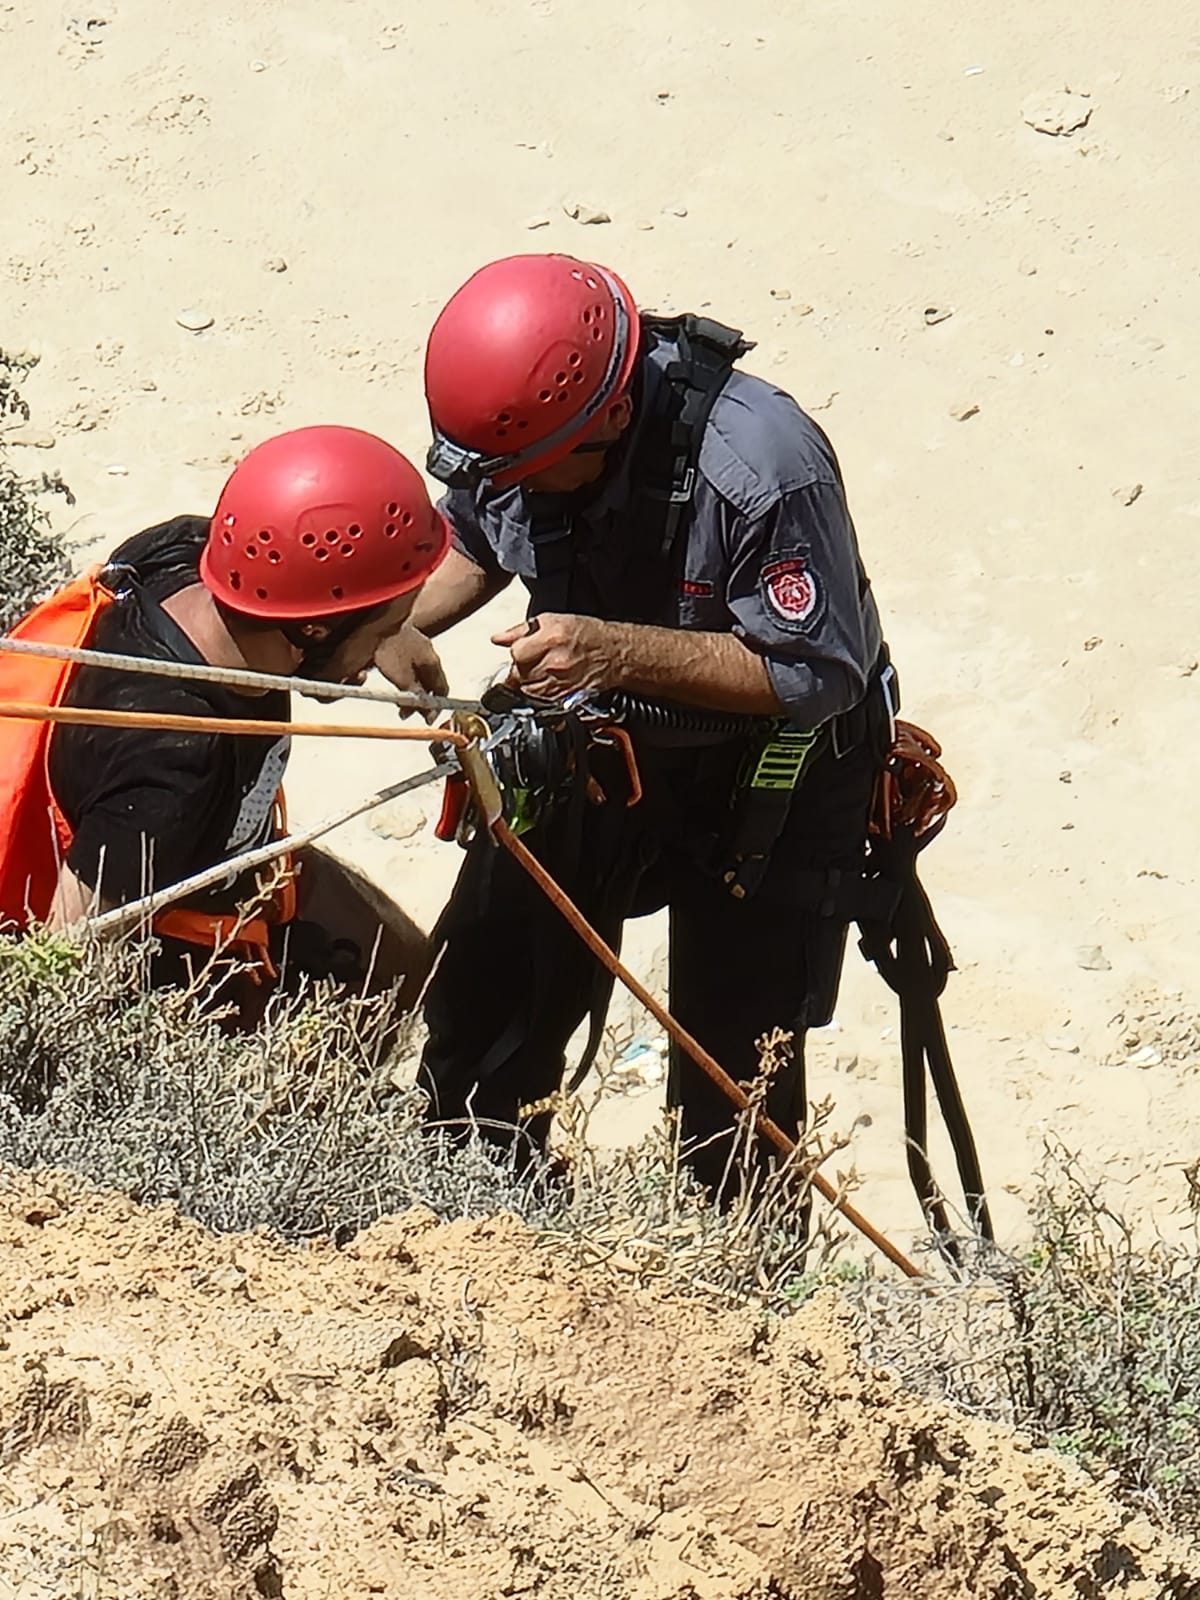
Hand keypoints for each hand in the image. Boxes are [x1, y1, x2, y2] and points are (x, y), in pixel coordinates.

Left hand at [374, 624, 448, 719]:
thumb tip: (427, 712)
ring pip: (418, 673)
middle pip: (430, 682)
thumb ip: (416, 696)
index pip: (441, 690)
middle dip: (420, 698)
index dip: (434, 707)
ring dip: (410, 687)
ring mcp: (416, 644)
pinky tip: (389, 674)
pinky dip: (403, 675)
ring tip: (396, 695)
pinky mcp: (402, 639)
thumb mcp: (403, 678)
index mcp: (432, 662)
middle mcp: (428, 653)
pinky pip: (408, 663)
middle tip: (406, 710)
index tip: (426, 718)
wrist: (374, 618)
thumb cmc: (389, 645)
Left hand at [491, 613, 626, 699]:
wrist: (613, 653)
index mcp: (550, 639)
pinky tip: (550, 682)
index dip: (517, 652)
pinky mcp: (565, 698)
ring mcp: (560, 683)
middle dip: (522, 668)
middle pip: (519, 674)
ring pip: (527, 690)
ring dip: (530, 683)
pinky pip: (541, 700)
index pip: (515, 653)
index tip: (523, 651)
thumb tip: (498, 638)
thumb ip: (521, 631)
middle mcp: (555, 662)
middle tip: (535, 661)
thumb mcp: (552, 621)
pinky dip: (540, 693)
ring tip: (544, 671)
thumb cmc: (587, 634)